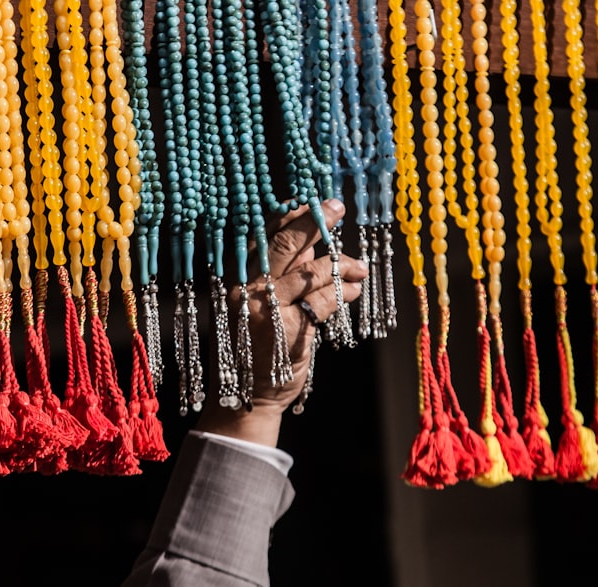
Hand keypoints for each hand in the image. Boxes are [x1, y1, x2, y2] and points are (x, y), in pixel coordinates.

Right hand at [196, 199, 368, 446]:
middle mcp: (248, 288)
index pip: (264, 235)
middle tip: (338, 207)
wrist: (247, 396)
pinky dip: (343, 292)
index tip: (311, 200)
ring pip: (311, 271)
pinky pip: (323, 300)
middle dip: (316, 222)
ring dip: (341, 265)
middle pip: (286, 244)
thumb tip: (309, 242)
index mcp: (238, 277)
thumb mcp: (261, 304)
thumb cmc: (256, 347)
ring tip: (359, 267)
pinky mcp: (289, 328)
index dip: (289, 215)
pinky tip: (353, 289)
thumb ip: (281, 273)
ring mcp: (267, 308)